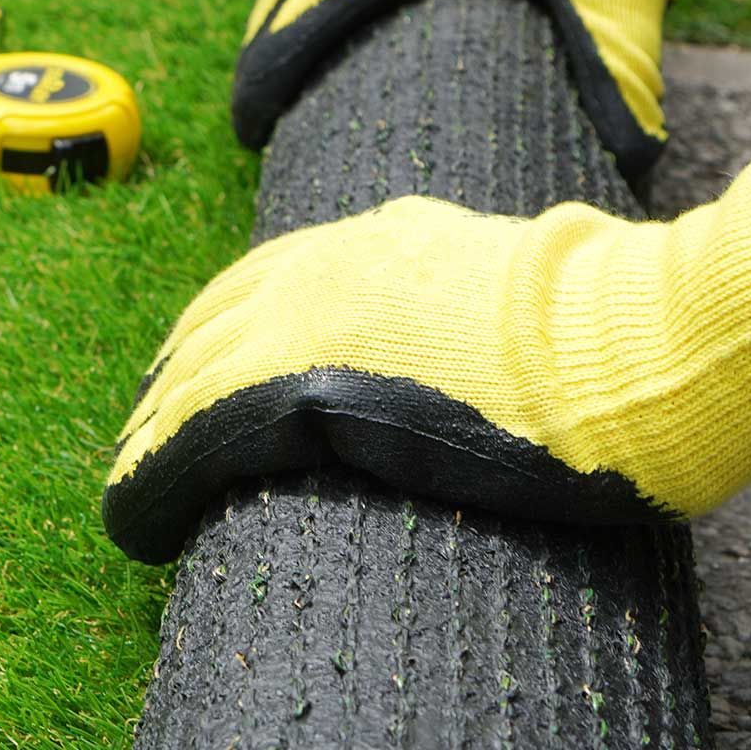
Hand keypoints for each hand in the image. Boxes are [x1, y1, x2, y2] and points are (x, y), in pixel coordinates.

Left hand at [103, 140, 750, 563]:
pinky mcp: (293, 387)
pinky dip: (155, 470)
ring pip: (188, 381)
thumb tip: (456, 281)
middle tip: (149, 432)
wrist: (620, 335)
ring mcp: (298, 324)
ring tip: (130, 482)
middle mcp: (314, 269)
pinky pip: (193, 430)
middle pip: (206, 329)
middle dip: (174, 383)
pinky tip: (133, 508)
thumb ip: (444, 268)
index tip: (195, 374)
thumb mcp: (497, 262)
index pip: (255, 287)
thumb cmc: (594, 310)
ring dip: (153, 435)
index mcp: (364, 242)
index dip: (217, 336)